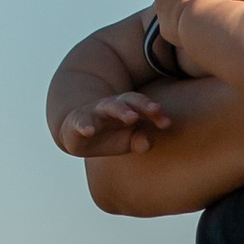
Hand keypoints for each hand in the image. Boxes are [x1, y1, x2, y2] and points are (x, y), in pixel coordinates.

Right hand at [54, 89, 172, 157]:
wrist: (77, 133)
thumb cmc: (108, 136)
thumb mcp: (126, 141)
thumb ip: (139, 142)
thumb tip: (147, 144)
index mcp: (127, 109)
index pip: (143, 106)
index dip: (155, 113)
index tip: (166, 123)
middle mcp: (112, 106)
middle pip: (129, 100)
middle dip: (142, 104)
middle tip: (154, 110)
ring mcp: (94, 112)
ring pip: (108, 106)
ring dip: (120, 110)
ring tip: (131, 117)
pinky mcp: (77, 121)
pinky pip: (81, 121)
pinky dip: (84, 125)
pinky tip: (89, 131)